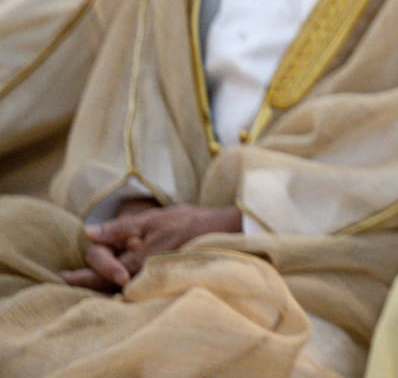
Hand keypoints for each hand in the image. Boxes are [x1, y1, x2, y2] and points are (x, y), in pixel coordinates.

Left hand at [62, 202, 241, 289]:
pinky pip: (135, 284)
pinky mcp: (161, 276)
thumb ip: (121, 227)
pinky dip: (121, 281)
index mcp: (137, 259)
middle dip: (87, 279)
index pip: (102, 267)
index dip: (87, 269)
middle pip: (107, 281)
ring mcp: (152, 276)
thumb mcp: (154, 219)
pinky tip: (117, 276)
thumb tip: (88, 232)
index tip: (64, 275)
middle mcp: (143, 272)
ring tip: (84, 281)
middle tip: (65, 278)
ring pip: (120, 285)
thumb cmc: (191, 223)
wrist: (226, 232)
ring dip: (103, 282)